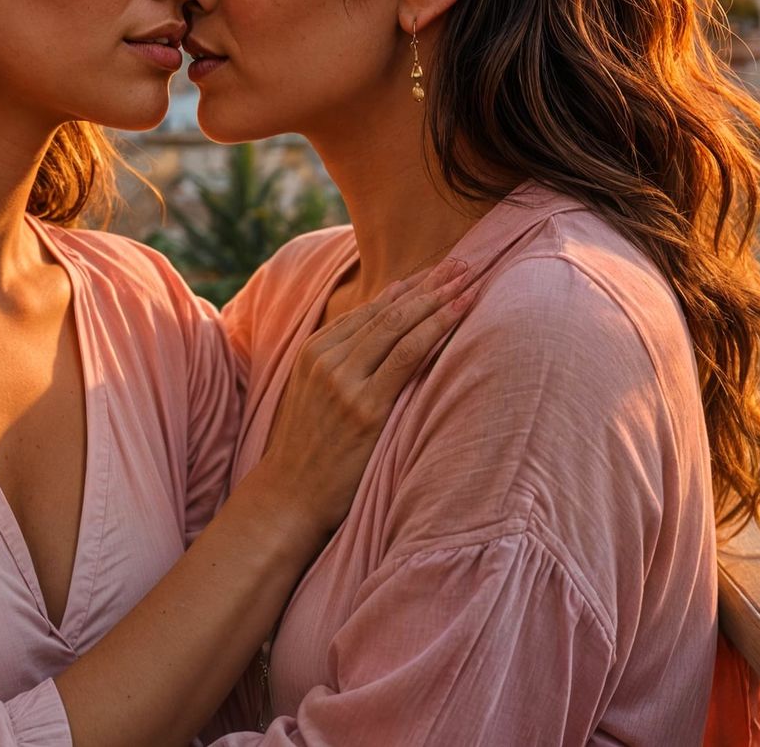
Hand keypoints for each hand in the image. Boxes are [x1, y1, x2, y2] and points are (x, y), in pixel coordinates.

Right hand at [255, 259, 472, 537]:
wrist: (289, 496)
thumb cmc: (311, 448)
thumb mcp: (314, 391)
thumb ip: (344, 356)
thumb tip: (387, 317)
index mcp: (314, 351)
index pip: (370, 311)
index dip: (409, 288)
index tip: (438, 271)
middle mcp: (327, 359)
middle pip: (388, 312)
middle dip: (430, 284)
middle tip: (464, 263)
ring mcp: (345, 383)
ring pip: (400, 327)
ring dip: (439, 299)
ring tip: (470, 279)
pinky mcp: (365, 409)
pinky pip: (408, 358)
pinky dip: (436, 330)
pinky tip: (459, 313)